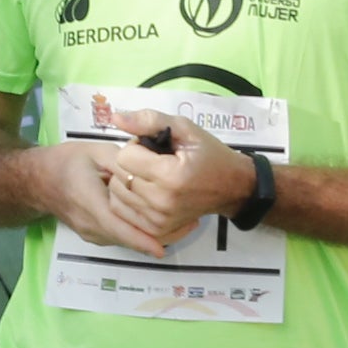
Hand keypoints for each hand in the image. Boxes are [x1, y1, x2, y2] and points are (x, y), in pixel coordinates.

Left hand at [93, 109, 252, 252]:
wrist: (232, 188)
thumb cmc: (210, 155)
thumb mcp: (186, 129)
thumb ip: (150, 120)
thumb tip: (116, 117)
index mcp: (170, 175)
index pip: (124, 157)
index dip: (136, 147)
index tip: (154, 149)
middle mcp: (162, 201)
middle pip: (119, 176)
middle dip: (131, 165)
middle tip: (153, 163)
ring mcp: (159, 219)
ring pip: (117, 195)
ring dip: (128, 182)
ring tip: (150, 177)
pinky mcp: (157, 230)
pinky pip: (124, 212)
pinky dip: (129, 200)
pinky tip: (147, 192)